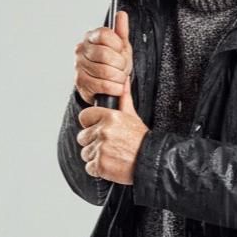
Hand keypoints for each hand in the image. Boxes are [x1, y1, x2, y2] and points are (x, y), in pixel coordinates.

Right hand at [74, 9, 132, 104]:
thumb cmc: (112, 66)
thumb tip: (121, 15)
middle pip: (105, 54)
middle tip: (121, 68)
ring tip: (119, 78)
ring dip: (118, 77)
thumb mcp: (120, 48)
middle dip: (120, 64)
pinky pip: (103, 85)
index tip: (121, 51)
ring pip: (105, 71)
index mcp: (91, 38)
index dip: (117, 44)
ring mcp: (79, 66)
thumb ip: (121, 31)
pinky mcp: (80, 82)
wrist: (105, 87)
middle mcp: (81, 50)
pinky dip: (115, 88)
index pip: (104, 34)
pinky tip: (116, 87)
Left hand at [76, 11, 147, 184]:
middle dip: (95, 141)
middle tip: (111, 144)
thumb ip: (123, 89)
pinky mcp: (100, 165)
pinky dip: (98, 167)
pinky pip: (90, 166)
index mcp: (109, 115)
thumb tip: (122, 69)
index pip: (86, 117)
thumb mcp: (131, 111)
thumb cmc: (140, 136)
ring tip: (113, 154)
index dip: (94, 124)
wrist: (152, 162)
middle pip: (84, 135)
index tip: (107, 129)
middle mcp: (104, 131)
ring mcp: (101, 149)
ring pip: (85, 151)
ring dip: (96, 154)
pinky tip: (111, 164)